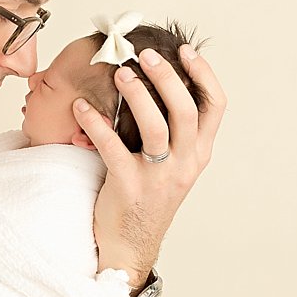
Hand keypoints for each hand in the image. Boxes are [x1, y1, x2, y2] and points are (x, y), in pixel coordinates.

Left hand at [74, 43, 226, 286]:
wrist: (131, 245)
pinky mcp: (129, 186)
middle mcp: (185, 163)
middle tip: (145, 55)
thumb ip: (174, 132)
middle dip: (167, 77)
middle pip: (186, 110)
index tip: (186, 52)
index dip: (204, 74)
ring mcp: (159, 177)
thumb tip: (161, 84)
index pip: (215, 106)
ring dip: (137, 95)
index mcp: (199, 154)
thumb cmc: (148, 197)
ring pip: (156, 127)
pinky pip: (113, 148)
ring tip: (119, 74)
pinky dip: (95, 123)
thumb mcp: (173, 164)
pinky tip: (81, 107)